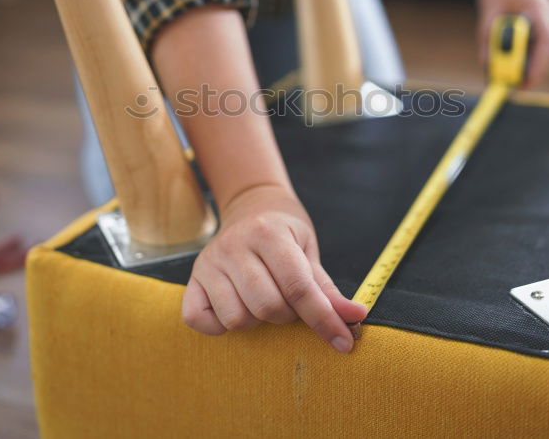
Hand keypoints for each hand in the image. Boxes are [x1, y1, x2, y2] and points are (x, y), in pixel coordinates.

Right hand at [181, 184, 367, 352]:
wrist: (251, 205)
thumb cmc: (285, 230)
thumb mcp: (309, 250)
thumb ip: (327, 289)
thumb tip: (355, 318)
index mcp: (269, 234)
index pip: (298, 288)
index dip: (324, 320)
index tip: (344, 342)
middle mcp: (235, 246)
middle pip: (267, 307)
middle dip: (287, 316)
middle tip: (289, 302)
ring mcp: (210, 262)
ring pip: (236, 318)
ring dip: (257, 321)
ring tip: (263, 301)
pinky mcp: (193, 277)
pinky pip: (197, 319)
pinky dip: (218, 326)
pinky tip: (235, 309)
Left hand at [470, 0, 548, 88]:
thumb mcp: (486, 11)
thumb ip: (486, 38)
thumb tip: (486, 64)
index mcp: (539, 7)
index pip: (546, 41)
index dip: (539, 64)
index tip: (527, 82)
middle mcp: (547, 11)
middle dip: (537, 70)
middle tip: (521, 88)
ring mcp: (546, 14)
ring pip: (545, 46)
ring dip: (534, 64)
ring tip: (517, 81)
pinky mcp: (540, 17)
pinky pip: (539, 40)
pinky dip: (530, 54)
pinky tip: (517, 65)